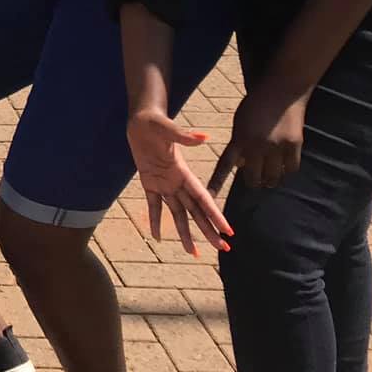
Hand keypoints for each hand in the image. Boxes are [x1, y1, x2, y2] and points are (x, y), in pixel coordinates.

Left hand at [127, 110, 231, 255]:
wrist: (142, 118)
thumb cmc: (154, 121)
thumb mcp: (167, 128)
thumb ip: (184, 135)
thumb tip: (204, 137)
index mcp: (184, 171)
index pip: (203, 198)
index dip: (215, 215)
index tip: (229, 231)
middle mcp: (177, 181)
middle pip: (195, 211)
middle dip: (209, 230)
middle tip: (223, 249)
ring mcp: (164, 183)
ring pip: (178, 213)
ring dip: (186, 232)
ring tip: (193, 252)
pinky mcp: (149, 182)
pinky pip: (154, 205)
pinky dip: (155, 221)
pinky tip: (157, 237)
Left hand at [211, 87, 308, 194]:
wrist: (282, 89)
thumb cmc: (257, 104)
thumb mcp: (240, 122)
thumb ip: (239, 144)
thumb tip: (241, 166)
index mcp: (239, 139)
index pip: (224, 167)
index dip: (216, 185)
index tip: (208, 200)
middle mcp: (256, 146)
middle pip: (253, 179)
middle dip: (253, 181)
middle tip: (255, 178)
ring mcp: (276, 147)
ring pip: (273, 178)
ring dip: (270, 178)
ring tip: (270, 171)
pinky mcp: (294, 146)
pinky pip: (290, 170)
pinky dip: (287, 170)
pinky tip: (284, 164)